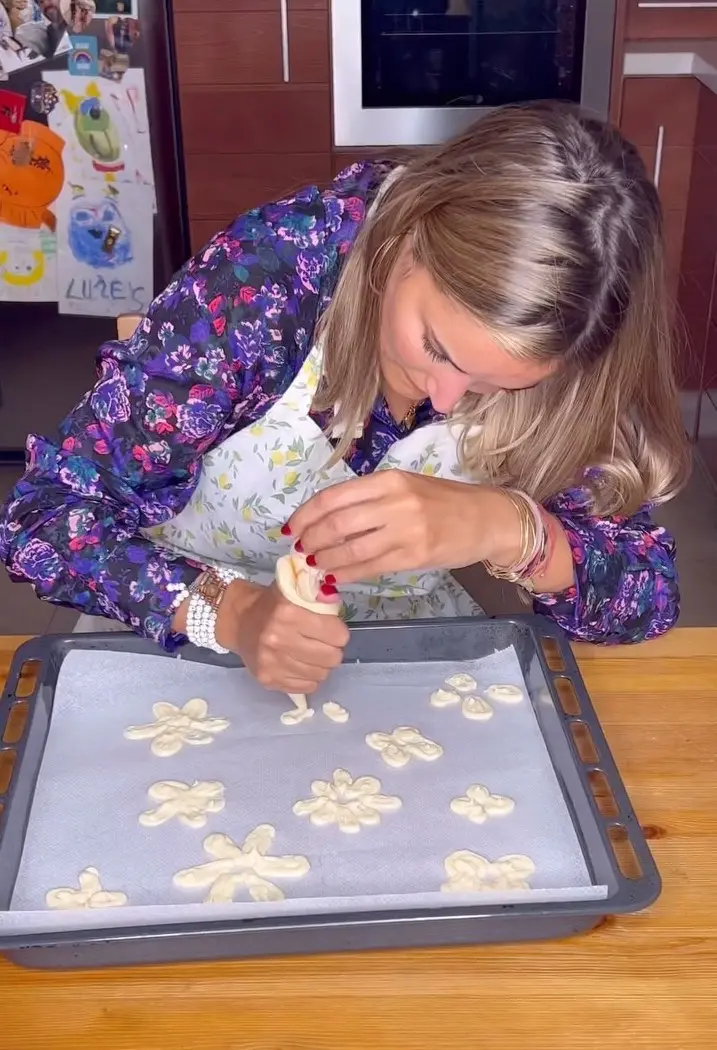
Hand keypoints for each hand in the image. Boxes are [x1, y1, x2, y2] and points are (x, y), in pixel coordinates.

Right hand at [216, 579, 349, 693]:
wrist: (240, 622)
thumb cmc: (273, 605)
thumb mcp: (295, 592)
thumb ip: (319, 600)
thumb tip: (341, 612)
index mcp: (288, 613)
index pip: (336, 634)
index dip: (339, 632)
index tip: (334, 630)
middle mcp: (278, 639)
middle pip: (331, 657)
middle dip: (333, 650)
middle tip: (326, 644)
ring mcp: (272, 663)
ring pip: (321, 674)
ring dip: (322, 665)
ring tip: (313, 654)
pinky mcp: (268, 680)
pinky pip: (307, 687)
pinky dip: (309, 677)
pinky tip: (302, 665)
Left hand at [288, 472, 521, 583]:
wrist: (487, 519)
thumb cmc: (444, 502)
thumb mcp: (406, 488)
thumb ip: (370, 500)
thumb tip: (328, 520)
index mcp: (389, 480)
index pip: (334, 497)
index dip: (306, 515)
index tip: (292, 528)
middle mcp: (395, 502)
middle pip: (337, 523)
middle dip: (311, 540)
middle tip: (300, 552)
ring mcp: (406, 530)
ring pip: (351, 548)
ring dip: (326, 560)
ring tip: (315, 566)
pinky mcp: (415, 555)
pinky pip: (371, 567)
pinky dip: (347, 574)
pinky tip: (336, 578)